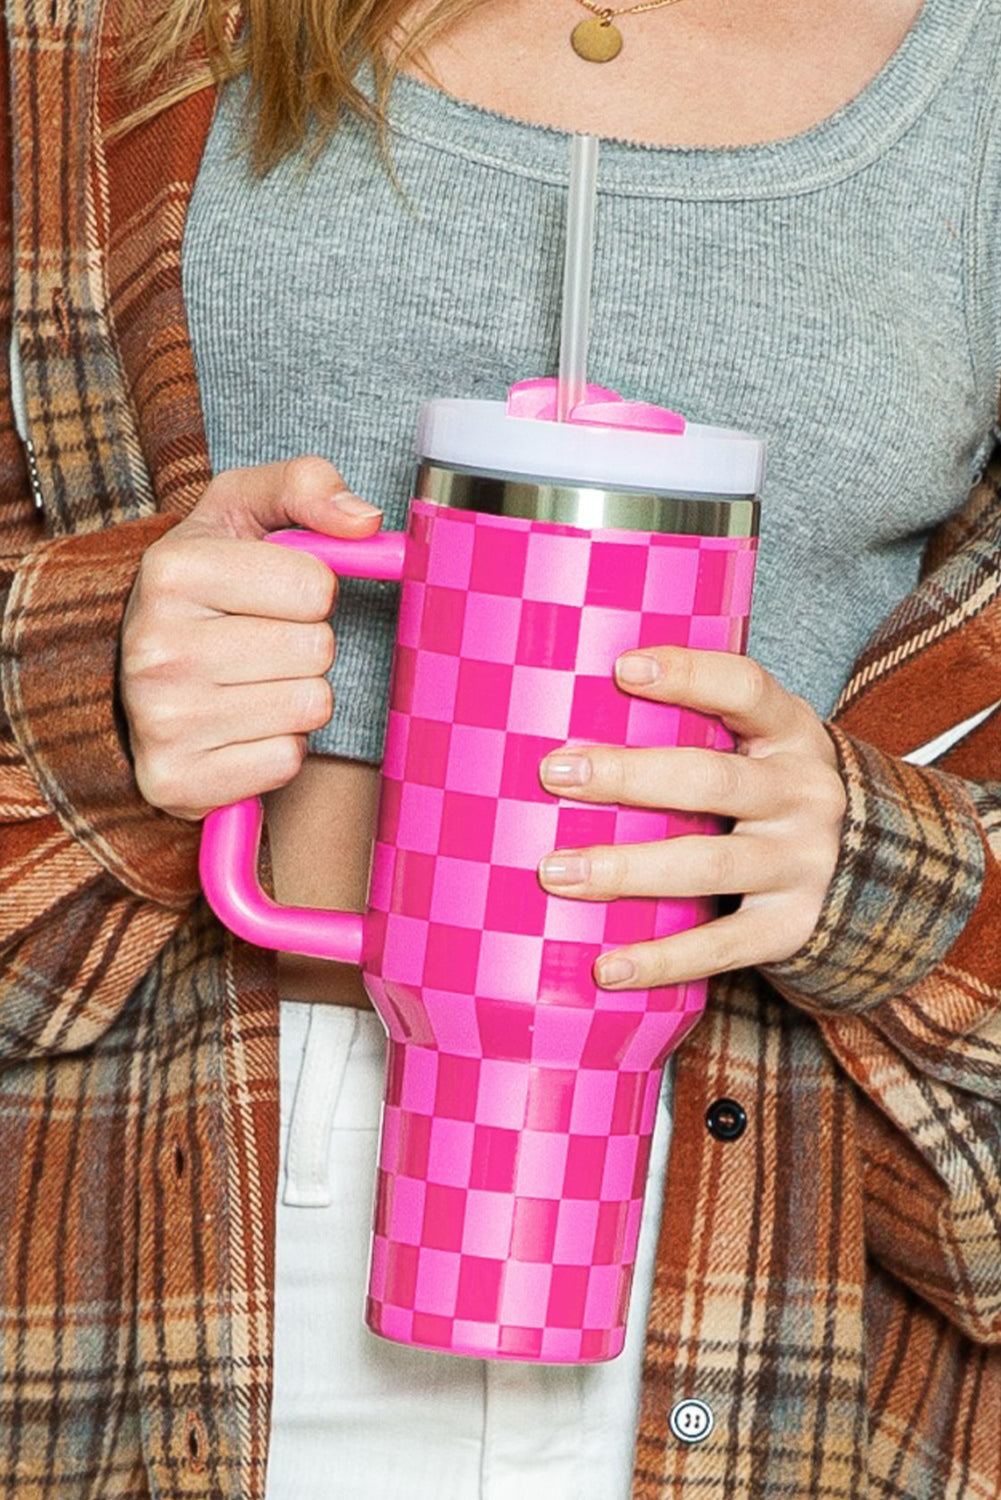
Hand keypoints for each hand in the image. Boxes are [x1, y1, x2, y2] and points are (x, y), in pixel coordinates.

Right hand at [119, 457, 381, 819]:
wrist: (138, 675)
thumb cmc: (206, 589)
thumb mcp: (242, 512)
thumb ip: (305, 485)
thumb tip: (365, 522)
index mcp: (172, 570)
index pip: (315, 585)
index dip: (312, 589)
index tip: (274, 594)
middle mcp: (157, 647)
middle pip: (318, 648)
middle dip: (307, 645)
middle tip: (261, 642)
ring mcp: (162, 720)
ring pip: (310, 706)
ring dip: (297, 696)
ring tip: (250, 683)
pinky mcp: (177, 780)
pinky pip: (286, 761)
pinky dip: (278, 748)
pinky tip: (240, 728)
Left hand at [537, 646, 846, 987]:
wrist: (874, 876)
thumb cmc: (772, 794)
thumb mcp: (761, 748)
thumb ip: (697, 730)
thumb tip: (571, 713)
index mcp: (790, 734)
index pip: (745, 690)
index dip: (688, 674)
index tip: (621, 669)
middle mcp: (804, 794)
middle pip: (711, 780)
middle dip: (629, 776)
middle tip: (556, 773)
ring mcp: (803, 864)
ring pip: (708, 864)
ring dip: (626, 869)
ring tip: (556, 871)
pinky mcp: (791, 928)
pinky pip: (721, 946)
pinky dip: (661, 959)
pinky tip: (607, 966)